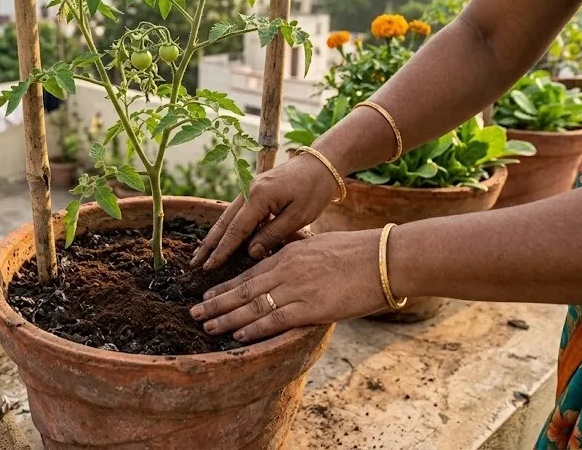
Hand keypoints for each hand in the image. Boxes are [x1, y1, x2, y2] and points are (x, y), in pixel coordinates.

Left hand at [188, 229, 387, 342]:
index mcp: (290, 253)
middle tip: (194, 312)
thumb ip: (302, 257)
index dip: (227, 286)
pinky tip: (237, 336)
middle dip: (216, 302)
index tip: (208, 295)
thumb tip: (292, 266)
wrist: (386, 258)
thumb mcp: (322, 246)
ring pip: (252, 305)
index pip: (250, 273)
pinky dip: (254, 328)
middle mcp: (287, 269)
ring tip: (205, 326)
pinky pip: (275, 319)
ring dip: (226, 317)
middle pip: (243, 288)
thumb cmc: (362, 253)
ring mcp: (297, 288)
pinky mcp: (311, 307)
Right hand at [190, 151, 339, 269]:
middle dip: (209, 244)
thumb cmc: (313, 190)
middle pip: (224, 222)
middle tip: (194, 263)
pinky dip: (225, 226)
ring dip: (213, 236)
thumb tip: (250, 252)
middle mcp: (248, 191)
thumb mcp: (298, 216)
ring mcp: (248, 189)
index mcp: (259, 197)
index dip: (222, 250)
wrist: (320, 163)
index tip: (209, 267)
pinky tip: (218, 237)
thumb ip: (273, 234)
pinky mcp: (253, 190)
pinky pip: (235, 212)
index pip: (236, 230)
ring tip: (201, 253)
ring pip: (226, 216)